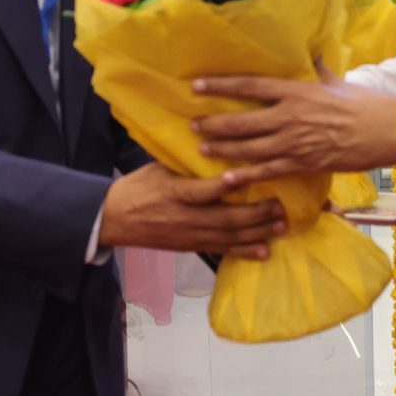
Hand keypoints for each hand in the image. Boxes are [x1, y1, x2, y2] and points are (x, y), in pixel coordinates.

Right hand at [99, 164, 286, 258]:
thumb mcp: (159, 169)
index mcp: (174, 193)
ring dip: (257, 233)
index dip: (222, 186)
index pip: (201, 191)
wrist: (114, 219)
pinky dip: (244, 251)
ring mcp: (190, 235)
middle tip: (280, 206)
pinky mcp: (191, 247)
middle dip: (256, 214)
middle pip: (224, 219)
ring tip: (281, 227)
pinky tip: (264, 251)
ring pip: (229, 237)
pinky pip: (222, 250)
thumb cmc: (139, 187)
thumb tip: (217, 144)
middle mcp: (185, 217)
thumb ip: (187, 163)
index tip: (243, 178)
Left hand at [192, 71, 395, 185]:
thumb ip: (318, 70)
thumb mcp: (337, 81)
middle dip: (213, 123)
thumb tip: (311, 55)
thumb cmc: (364, 102)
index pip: (249, 87)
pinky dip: (245, 176)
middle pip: (242, 121)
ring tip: (202, 147)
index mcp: (296, 91)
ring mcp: (295, 142)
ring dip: (223, 148)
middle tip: (192, 123)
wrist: (386, 130)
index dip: (220, 86)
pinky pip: (268, 171)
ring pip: (249, 148)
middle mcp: (289, 116)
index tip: (197, 85)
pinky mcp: (303, 163)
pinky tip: (227, 179)